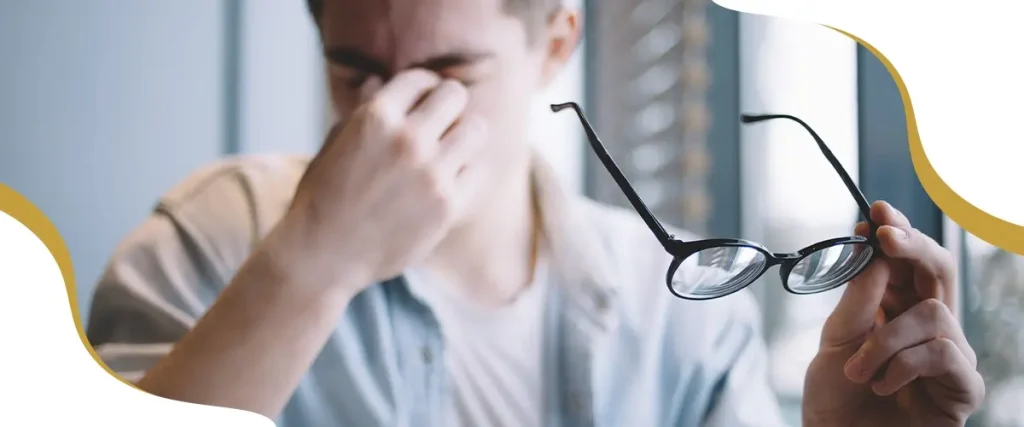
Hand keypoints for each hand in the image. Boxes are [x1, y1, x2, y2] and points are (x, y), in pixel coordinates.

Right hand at [268, 69, 485, 294]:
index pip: (420, 80)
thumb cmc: (324, 196)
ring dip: (464, 137)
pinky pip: (478, 171)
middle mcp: (407, 139)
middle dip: (448, 105)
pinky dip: (467, 173)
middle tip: (441, 123)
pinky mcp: (447, 205)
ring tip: (449, 151)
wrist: (323, 254)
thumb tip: (378, 82)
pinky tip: (450, 180)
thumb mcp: (335, 143)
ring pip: (476, 130)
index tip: (421, 104)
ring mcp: (431, 172)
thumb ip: (363, 110)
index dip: (422, 89)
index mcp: (376, 117)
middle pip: (455, 96)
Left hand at [803, 201, 984, 426]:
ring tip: (858, 369)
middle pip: (940, 269)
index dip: (898, 231)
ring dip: (887, 338)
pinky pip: (947, 354)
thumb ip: (859, 295)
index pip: (908, 259)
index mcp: (897, 307)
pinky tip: (882, 384)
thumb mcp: (837, 337)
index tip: (876, 210)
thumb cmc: (836, 395)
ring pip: (935, 313)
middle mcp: (928, 326)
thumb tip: (875, 247)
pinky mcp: (963, 388)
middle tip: (885, 236)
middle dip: (914, 246)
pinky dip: (905, 366)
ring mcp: (949, 355)